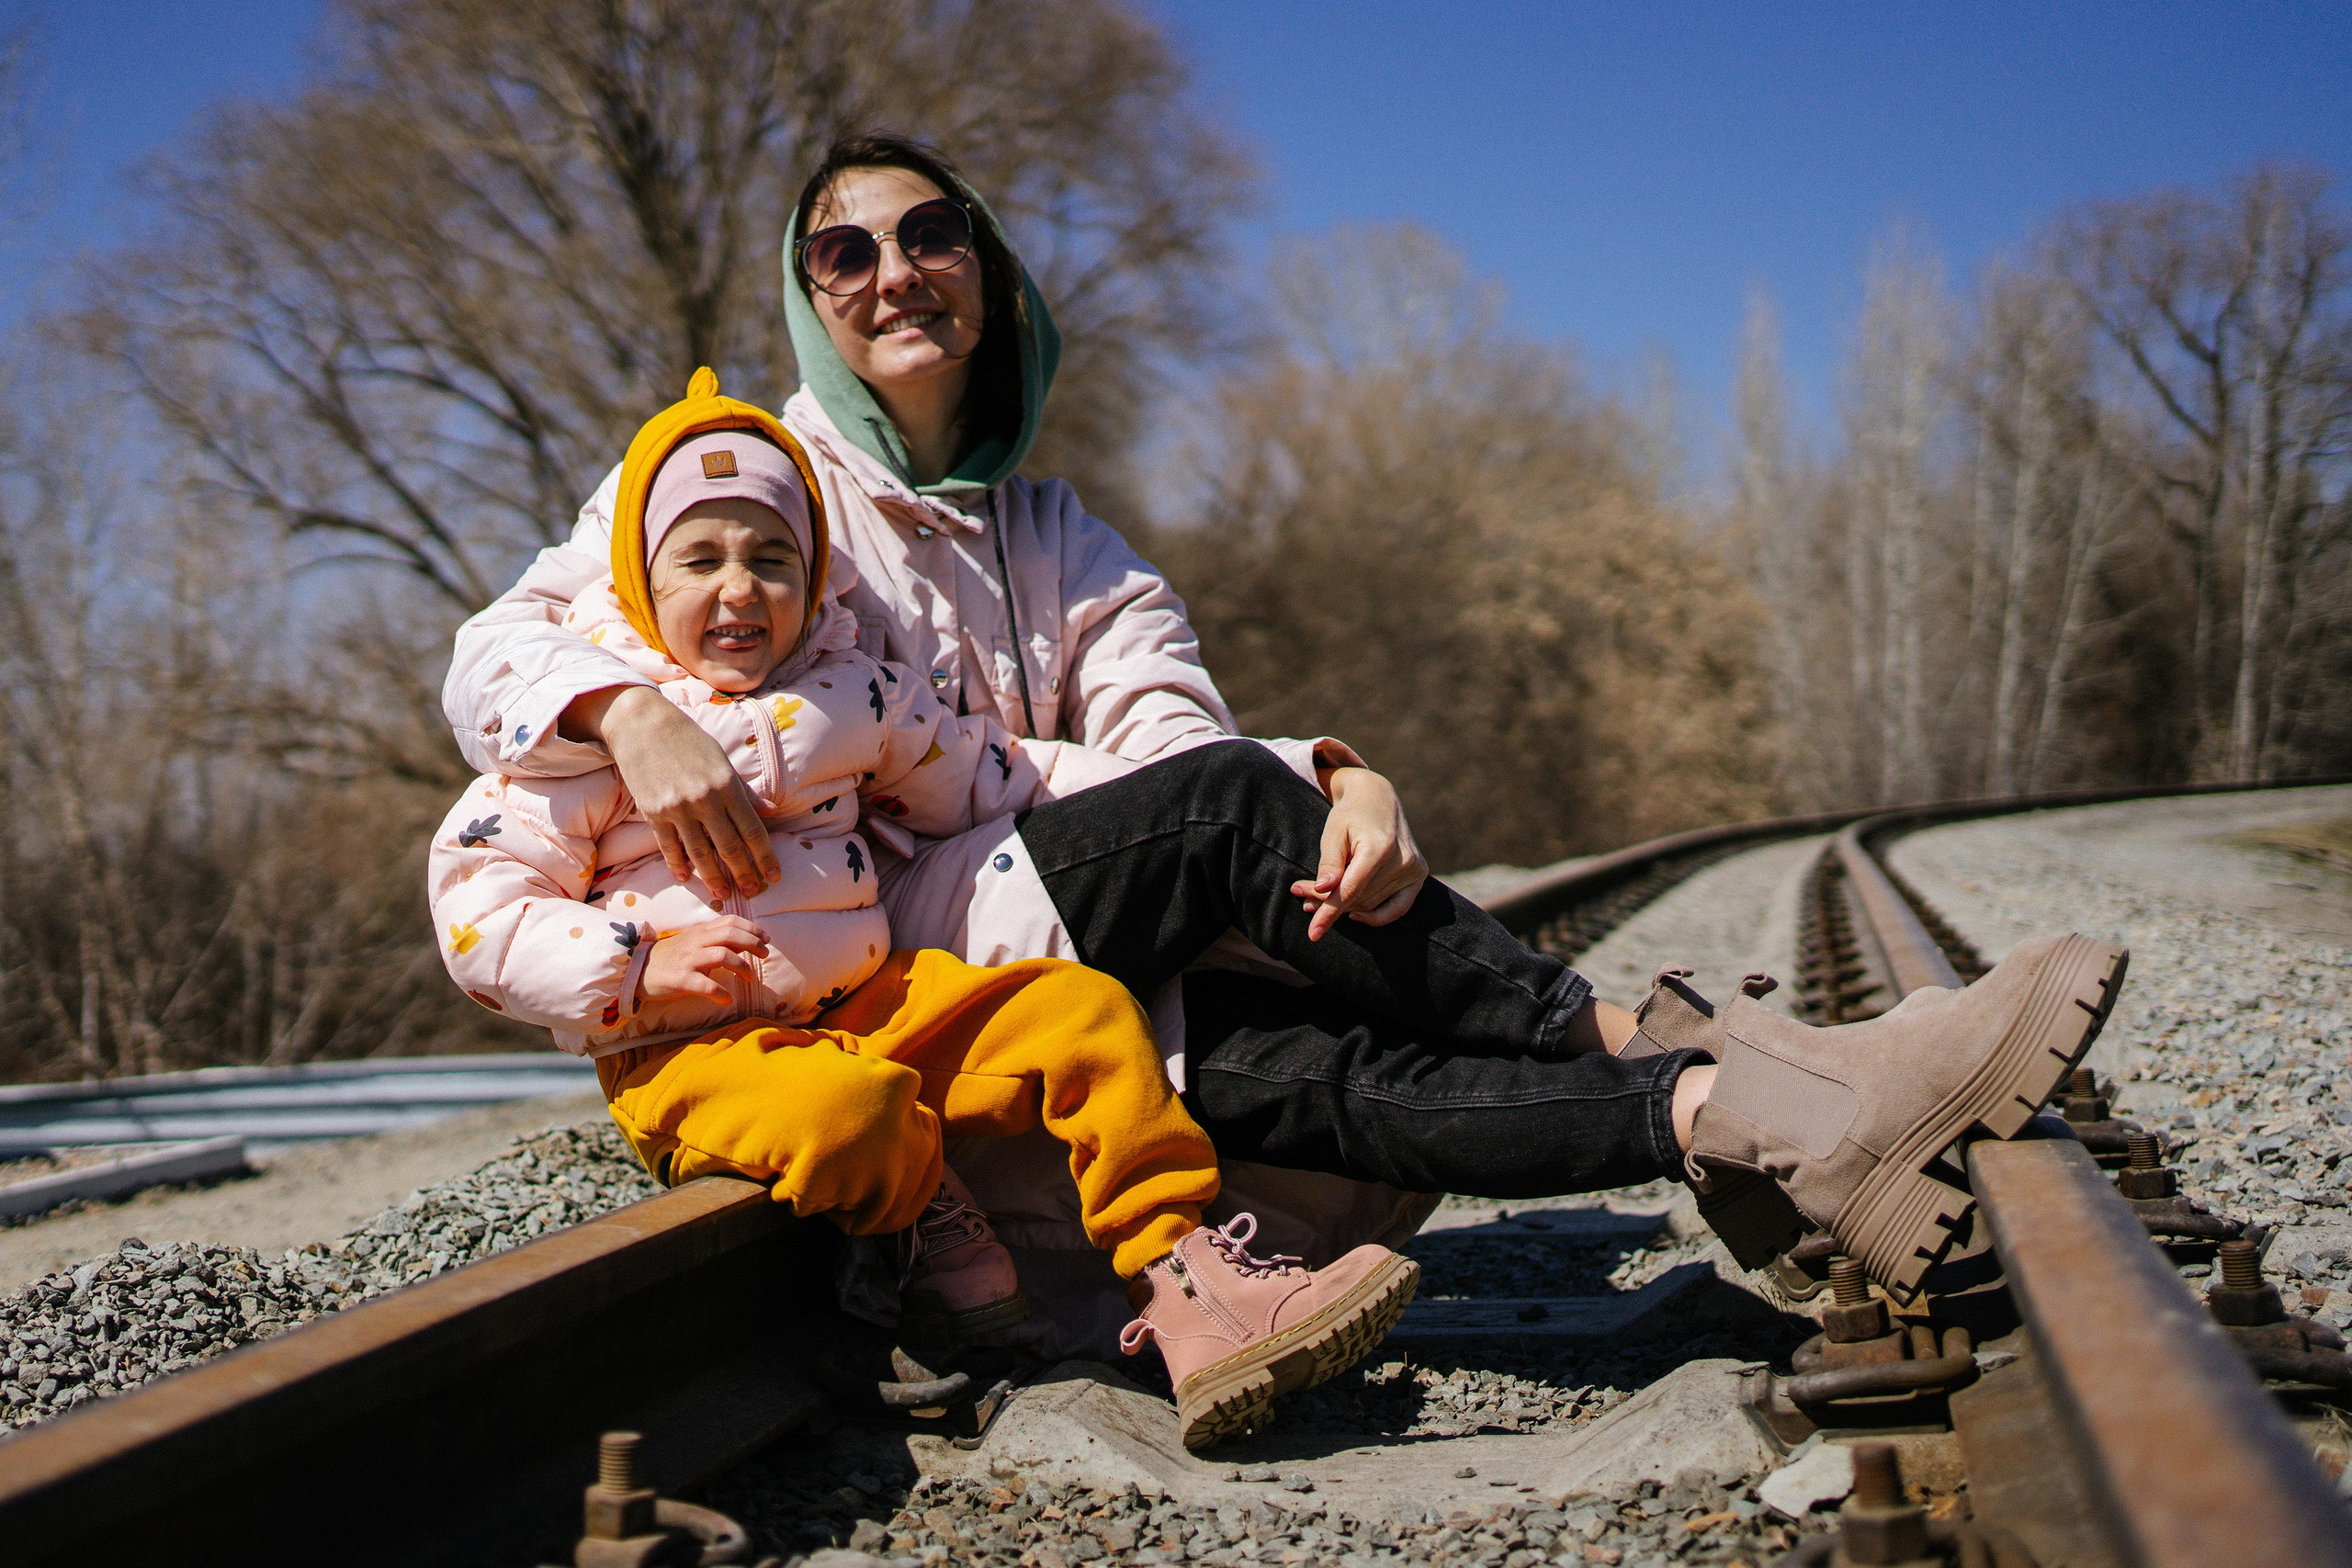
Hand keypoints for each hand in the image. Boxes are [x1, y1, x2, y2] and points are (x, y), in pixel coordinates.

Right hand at [570, 685, 780, 905]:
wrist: (643, 725)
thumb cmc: (689, 741)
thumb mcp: (722, 762)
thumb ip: (745, 791)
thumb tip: (771, 812)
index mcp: (727, 786)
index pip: (753, 831)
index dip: (765, 857)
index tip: (773, 876)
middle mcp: (705, 800)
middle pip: (729, 848)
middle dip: (743, 874)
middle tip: (752, 893)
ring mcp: (678, 808)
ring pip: (700, 854)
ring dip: (713, 878)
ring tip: (723, 893)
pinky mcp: (653, 812)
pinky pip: (669, 847)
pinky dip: (678, 864)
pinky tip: (686, 878)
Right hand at [640, 916, 767, 1002]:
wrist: (638, 970)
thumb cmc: (671, 958)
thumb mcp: (693, 942)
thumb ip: (715, 940)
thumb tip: (744, 940)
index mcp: (700, 932)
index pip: (730, 922)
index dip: (751, 928)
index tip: (765, 938)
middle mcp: (696, 942)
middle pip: (730, 935)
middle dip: (753, 943)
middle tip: (765, 955)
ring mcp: (688, 960)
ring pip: (722, 955)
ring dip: (742, 966)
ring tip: (749, 978)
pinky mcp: (680, 979)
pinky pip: (705, 985)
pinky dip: (721, 994)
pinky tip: (727, 1000)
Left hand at [1290, 766, 1427, 940]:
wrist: (1377, 798)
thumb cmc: (1350, 815)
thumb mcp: (1332, 833)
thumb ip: (1329, 863)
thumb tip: (1323, 891)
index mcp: (1380, 848)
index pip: (1350, 891)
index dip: (1329, 913)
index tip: (1313, 933)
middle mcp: (1402, 860)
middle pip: (1360, 899)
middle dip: (1328, 904)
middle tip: (1302, 896)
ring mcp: (1414, 869)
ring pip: (1372, 904)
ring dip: (1345, 908)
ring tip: (1316, 900)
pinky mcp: (1419, 874)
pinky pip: (1399, 908)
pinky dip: (1377, 916)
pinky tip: (1355, 916)